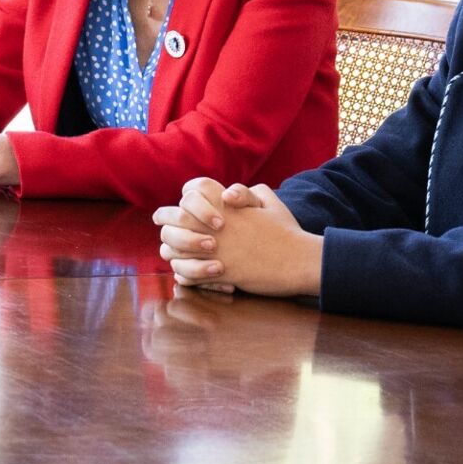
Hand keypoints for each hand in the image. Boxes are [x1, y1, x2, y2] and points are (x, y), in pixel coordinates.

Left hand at [154, 178, 320, 297]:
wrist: (299, 261)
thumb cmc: (287, 232)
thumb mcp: (270, 202)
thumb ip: (248, 192)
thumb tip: (231, 193)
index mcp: (227, 204)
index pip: (192, 190)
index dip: (184, 198)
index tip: (181, 206)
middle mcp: (216, 224)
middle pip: (174, 218)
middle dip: (165, 222)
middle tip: (163, 226)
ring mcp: (216, 249)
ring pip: (174, 248)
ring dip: (171, 250)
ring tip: (174, 253)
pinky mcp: (220, 272)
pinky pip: (187, 273)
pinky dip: (184, 273)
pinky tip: (186, 273)